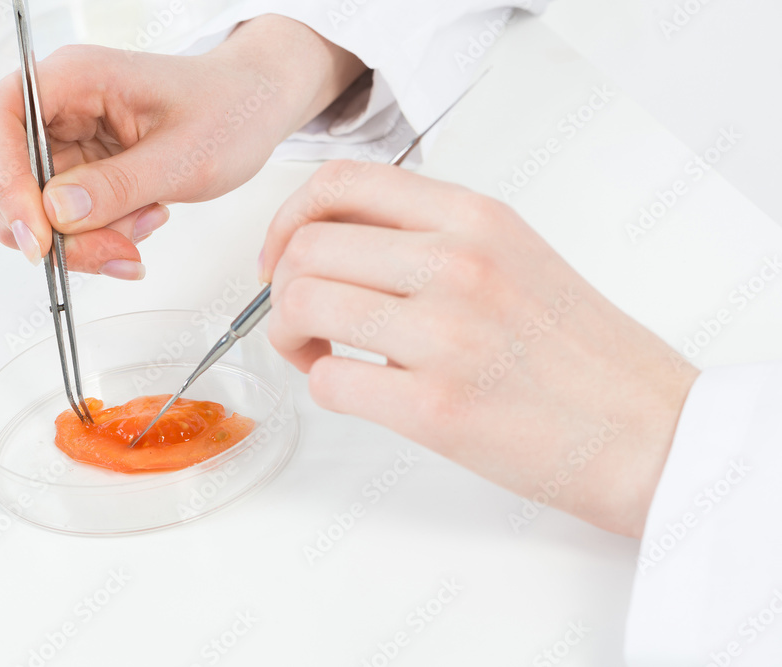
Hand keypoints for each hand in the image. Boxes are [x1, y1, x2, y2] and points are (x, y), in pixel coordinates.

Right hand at [0, 15, 364, 278]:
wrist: (254, 107)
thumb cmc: (229, 109)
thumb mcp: (183, 157)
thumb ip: (118, 186)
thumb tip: (57, 211)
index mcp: (74, 78)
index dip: (2, 181)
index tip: (38, 236)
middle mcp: (59, 107)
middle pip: (8, 177)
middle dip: (57, 229)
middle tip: (116, 249)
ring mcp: (68, 141)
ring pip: (37, 210)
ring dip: (84, 238)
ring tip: (145, 225)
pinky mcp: (82, 171)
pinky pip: (67, 219)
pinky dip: (100, 237)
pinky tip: (144, 222)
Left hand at [260, 162, 699, 537]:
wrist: (646, 429)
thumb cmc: (579, 350)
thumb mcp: (513, 253)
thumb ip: (429, 234)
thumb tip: (333, 239)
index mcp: (475, 217)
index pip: (341, 182)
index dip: (288, 217)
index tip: (282, 254)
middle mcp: (458, 262)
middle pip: (307, 247)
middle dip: (280, 288)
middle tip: (301, 318)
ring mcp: (446, 333)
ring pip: (302, 306)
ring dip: (289, 336)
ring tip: (321, 354)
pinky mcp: (436, 407)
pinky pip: (327, 382)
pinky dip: (321, 386)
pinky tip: (356, 389)